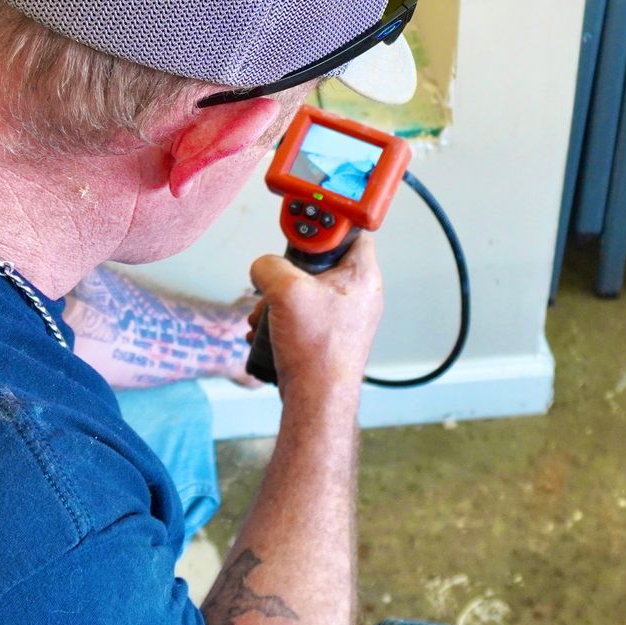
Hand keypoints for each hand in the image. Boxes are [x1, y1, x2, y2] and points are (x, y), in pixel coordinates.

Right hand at [247, 237, 385, 402]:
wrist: (317, 399)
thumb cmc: (317, 350)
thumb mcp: (285, 291)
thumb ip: (269, 266)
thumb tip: (263, 268)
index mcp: (362, 276)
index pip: (352, 232)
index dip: (327, 225)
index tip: (303, 227)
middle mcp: (359, 294)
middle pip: (320, 263)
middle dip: (288, 271)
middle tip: (276, 279)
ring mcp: (345, 317)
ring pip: (306, 291)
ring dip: (278, 300)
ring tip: (266, 314)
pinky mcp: (329, 336)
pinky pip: (303, 315)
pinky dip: (282, 319)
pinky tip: (268, 332)